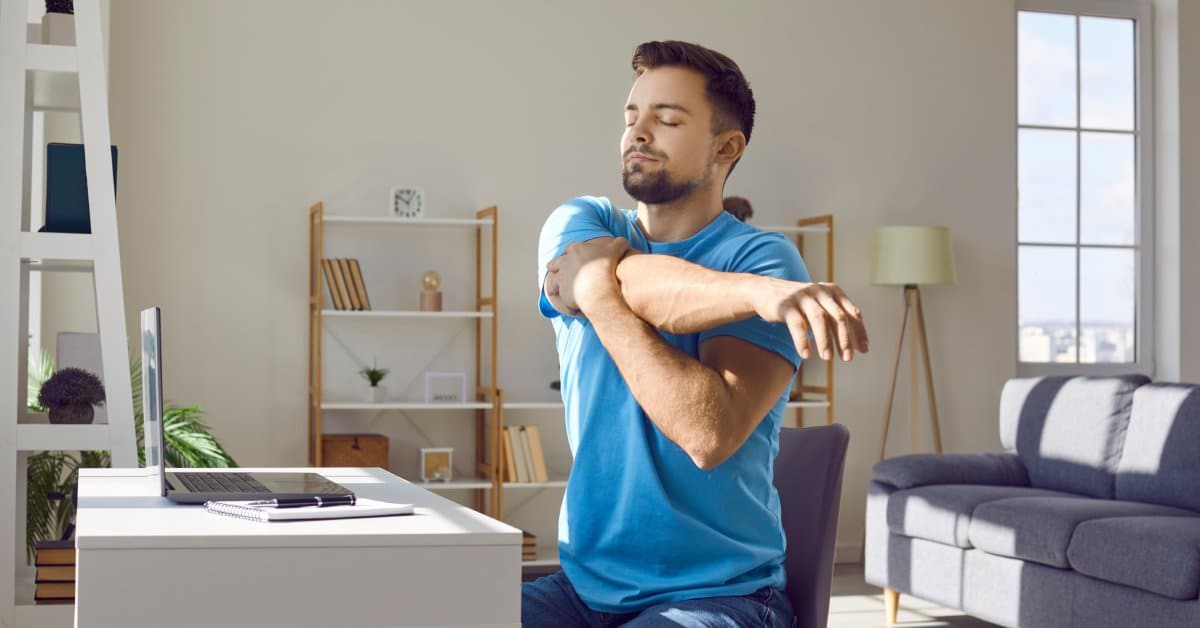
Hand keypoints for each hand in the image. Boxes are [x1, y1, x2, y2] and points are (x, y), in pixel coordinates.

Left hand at [545, 237, 630, 314]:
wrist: (599, 286)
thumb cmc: (608, 266)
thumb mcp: (616, 249)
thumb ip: (619, 243)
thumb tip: (623, 241)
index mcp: (576, 250)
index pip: (570, 248)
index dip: (572, 253)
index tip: (574, 256)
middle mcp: (565, 262)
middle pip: (555, 263)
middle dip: (555, 266)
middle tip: (555, 269)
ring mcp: (562, 277)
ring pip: (552, 281)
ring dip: (553, 285)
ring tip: (553, 290)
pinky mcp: (562, 292)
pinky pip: (560, 298)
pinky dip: (564, 302)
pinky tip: (569, 306)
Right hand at [753, 278, 868, 361]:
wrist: (765, 291)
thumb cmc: (798, 305)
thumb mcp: (820, 308)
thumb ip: (836, 321)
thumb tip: (857, 346)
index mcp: (833, 292)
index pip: (852, 313)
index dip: (859, 332)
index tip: (863, 350)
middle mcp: (819, 291)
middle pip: (838, 317)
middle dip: (844, 339)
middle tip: (847, 358)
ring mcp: (802, 297)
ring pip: (819, 319)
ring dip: (825, 341)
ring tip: (827, 358)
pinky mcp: (785, 305)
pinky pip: (797, 324)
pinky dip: (803, 341)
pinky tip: (806, 355)